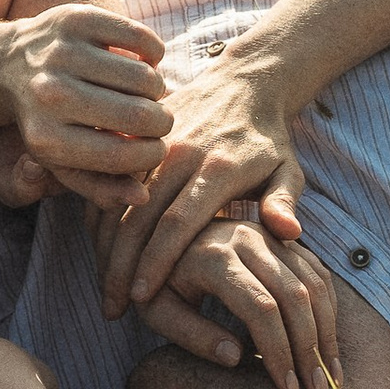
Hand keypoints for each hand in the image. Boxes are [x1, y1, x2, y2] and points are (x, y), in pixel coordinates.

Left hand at [0, 0, 170, 206]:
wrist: (9, 63)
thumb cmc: (47, 121)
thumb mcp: (62, 161)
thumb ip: (100, 187)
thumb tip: (141, 198)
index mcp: (47, 138)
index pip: (122, 155)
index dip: (152, 154)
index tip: (157, 148)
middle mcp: (52, 94)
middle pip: (139, 116)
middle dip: (162, 122)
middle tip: (159, 120)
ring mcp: (64, 52)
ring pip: (145, 76)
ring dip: (157, 88)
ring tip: (147, 93)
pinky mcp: (78, 19)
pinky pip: (142, 39)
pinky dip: (153, 53)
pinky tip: (143, 63)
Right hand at [99, 35, 306, 314]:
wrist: (245, 81)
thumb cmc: (268, 139)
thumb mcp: (288, 169)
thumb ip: (284, 202)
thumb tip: (289, 233)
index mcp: (217, 166)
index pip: (178, 221)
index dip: (157, 262)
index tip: (142, 298)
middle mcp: (180, 154)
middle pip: (139, 217)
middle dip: (121, 266)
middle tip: (114, 307)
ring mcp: (156, 146)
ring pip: (119, 201)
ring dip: (106, 247)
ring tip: (106, 289)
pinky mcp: (140, 139)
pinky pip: (112, 181)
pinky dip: (101, 218)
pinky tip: (100, 253)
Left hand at [122, 210, 340, 388]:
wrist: (163, 235)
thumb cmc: (158, 283)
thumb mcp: (157, 310)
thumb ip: (191, 334)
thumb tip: (236, 358)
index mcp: (214, 258)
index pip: (261, 308)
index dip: (278, 351)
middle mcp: (248, 238)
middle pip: (295, 295)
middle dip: (310, 348)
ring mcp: (269, 235)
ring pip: (314, 283)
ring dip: (327, 332)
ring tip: (330, 376)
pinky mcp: (282, 238)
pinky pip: (317, 273)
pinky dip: (328, 311)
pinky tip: (326, 346)